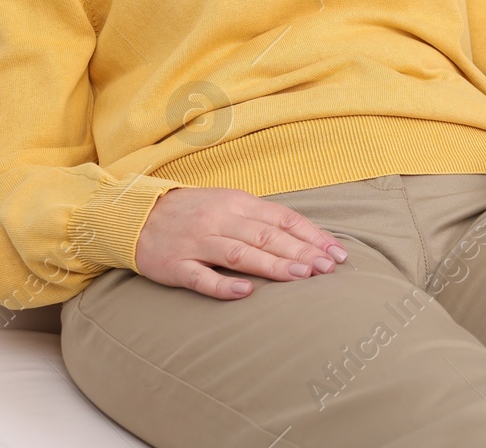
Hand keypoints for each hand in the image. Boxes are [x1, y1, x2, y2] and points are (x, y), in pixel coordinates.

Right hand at [134, 187, 348, 299]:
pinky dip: (223, 285)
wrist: (136, 214)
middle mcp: (220, 220)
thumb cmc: (194, 211)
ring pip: (240, 253)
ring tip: (302, 276)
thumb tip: (306, 237)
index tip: (338, 253)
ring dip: (273, 265)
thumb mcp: (230, 204)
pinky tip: (245, 293)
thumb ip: (262, 219)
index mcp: (239, 203)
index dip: (313, 236)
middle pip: (268, 236)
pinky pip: (201, 276)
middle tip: (328, 268)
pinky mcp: (174, 265)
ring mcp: (197, 242)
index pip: (284, 219)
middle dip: (302, 252)